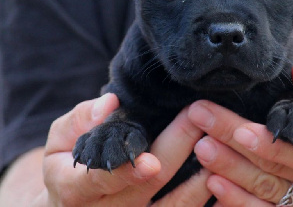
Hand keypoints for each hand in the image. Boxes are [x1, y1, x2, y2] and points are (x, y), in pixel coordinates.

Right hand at [1, 93, 210, 206]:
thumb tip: (109, 104)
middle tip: (201, 118)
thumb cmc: (68, 159)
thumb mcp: (62, 136)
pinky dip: (202, 197)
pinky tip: (221, 175)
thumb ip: (82, 119)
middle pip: (147, 186)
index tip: (152, 161)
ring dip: (198, 180)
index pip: (101, 180)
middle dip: (177, 149)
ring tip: (219, 145)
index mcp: (74, 188)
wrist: (71, 197)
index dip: (127, 171)